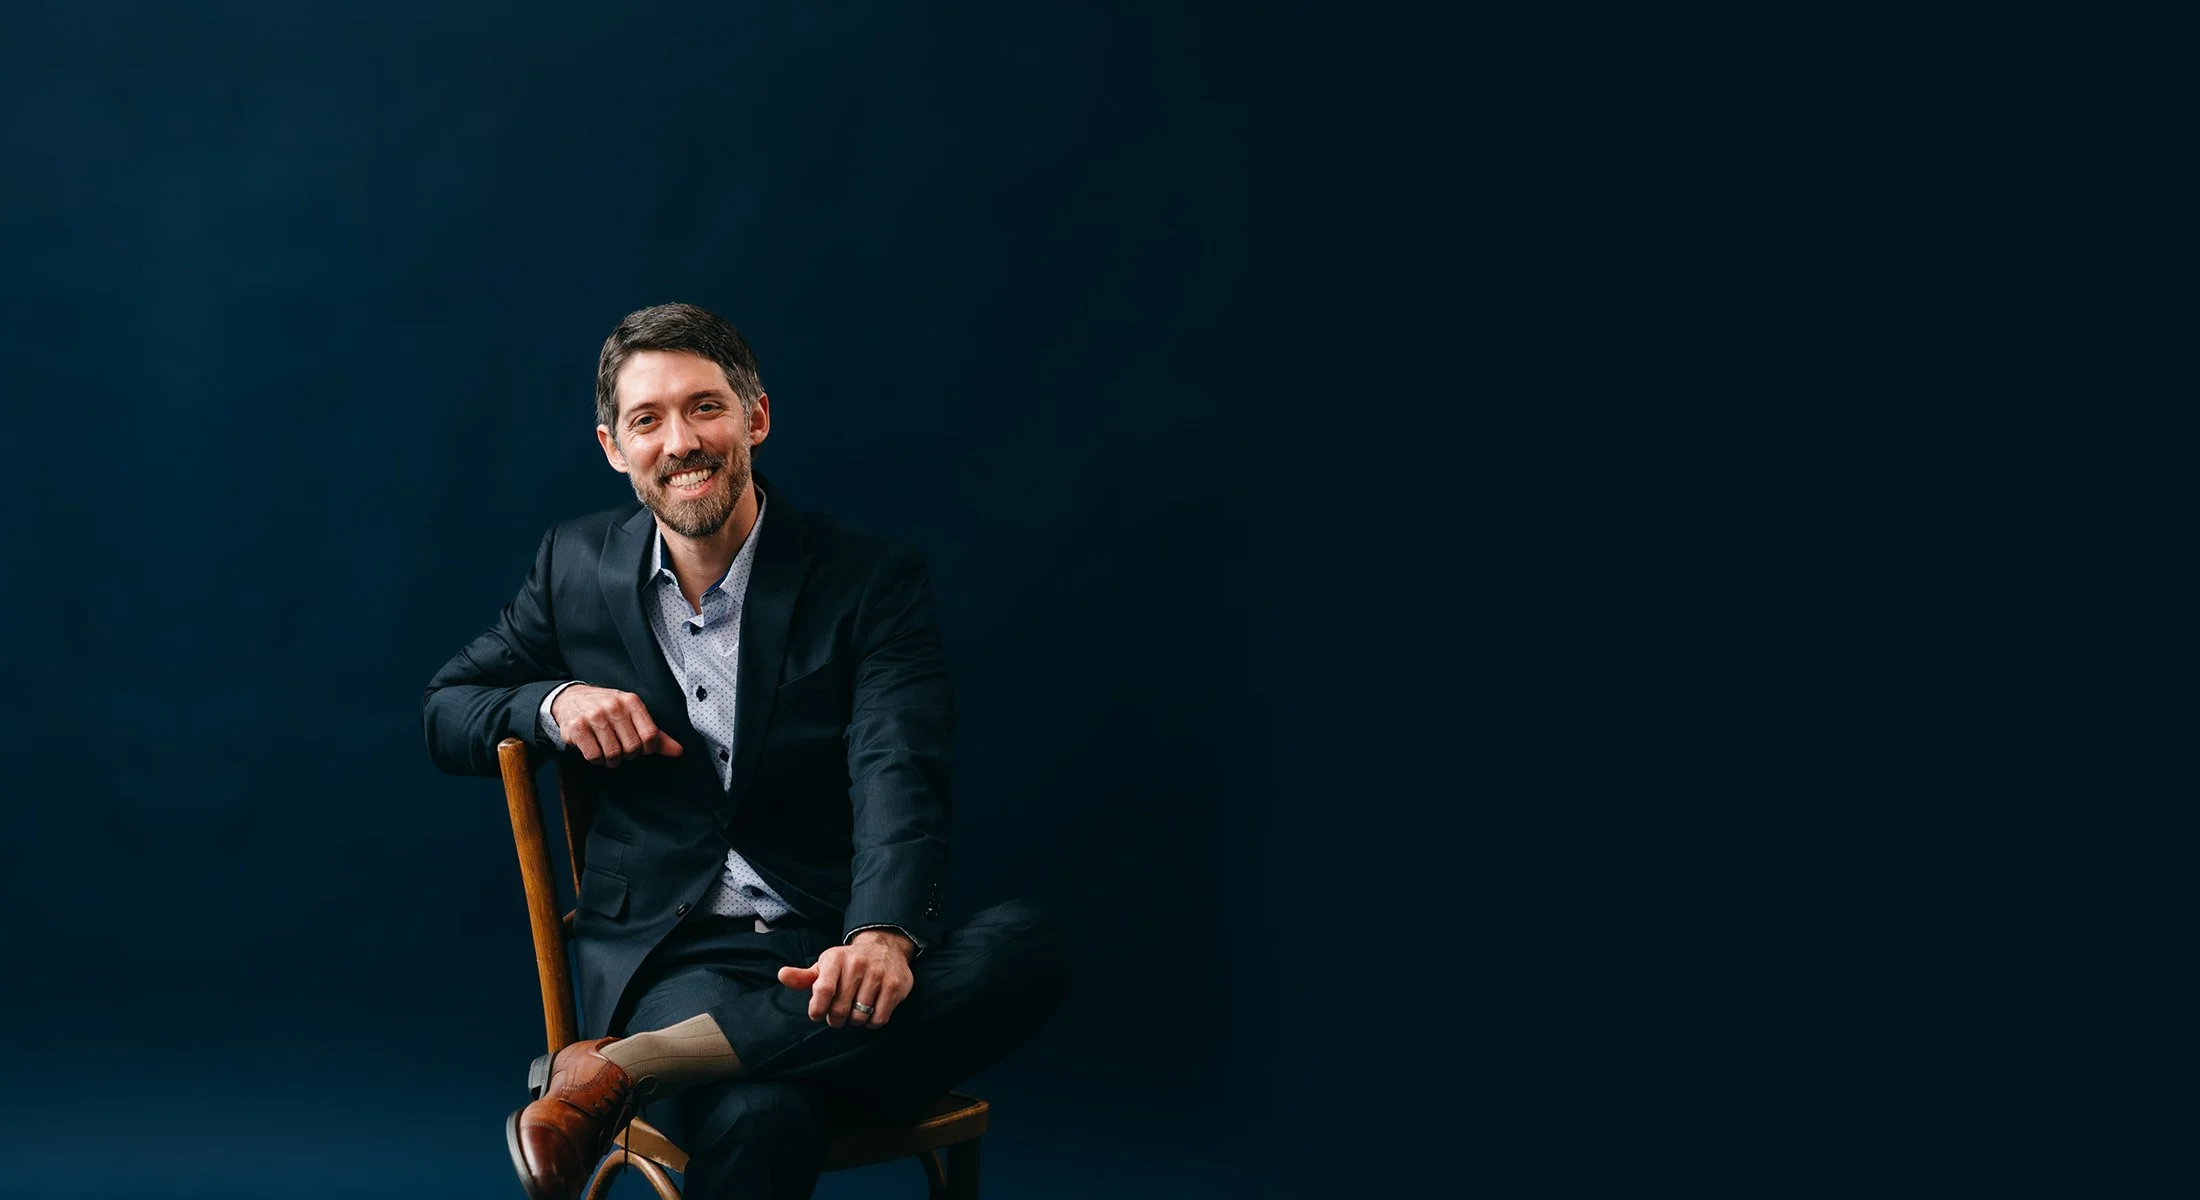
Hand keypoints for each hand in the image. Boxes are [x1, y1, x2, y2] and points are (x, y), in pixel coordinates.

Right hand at [552, 685, 683, 766]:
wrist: (571, 698)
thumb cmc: (608, 709)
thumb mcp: (633, 714)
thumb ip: (656, 735)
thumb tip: (679, 752)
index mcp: (632, 702)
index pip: (650, 736)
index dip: (647, 749)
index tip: (640, 748)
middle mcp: (613, 706)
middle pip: (632, 747)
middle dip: (627, 755)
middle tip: (620, 749)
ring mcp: (594, 716)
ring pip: (612, 754)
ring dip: (611, 759)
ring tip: (607, 750)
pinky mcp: (576, 727)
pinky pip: (594, 756)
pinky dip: (596, 759)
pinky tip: (594, 749)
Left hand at [776, 930, 914, 1027]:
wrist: (885, 946)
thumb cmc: (848, 962)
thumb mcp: (825, 966)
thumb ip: (803, 976)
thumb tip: (782, 975)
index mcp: (836, 959)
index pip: (823, 991)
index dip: (817, 1010)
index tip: (817, 1014)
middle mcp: (858, 964)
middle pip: (840, 1009)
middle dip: (835, 1019)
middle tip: (837, 1016)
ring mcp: (878, 974)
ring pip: (859, 1017)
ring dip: (854, 1021)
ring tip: (854, 1012)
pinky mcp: (895, 985)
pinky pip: (879, 1019)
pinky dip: (871, 1023)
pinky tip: (869, 1012)